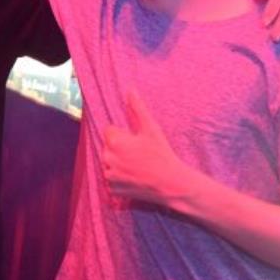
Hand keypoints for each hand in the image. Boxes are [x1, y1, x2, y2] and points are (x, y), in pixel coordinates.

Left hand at [102, 92, 189, 206]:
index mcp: (114, 143)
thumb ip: (138, 108)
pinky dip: (121, 177)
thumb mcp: (151, 128)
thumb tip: (130, 89)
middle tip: (140, 154)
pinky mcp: (112, 189)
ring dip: (119, 162)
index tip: (137, 142)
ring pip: (109, 163)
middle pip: (108, 147)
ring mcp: (109, 176)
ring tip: (139, 165)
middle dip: (120, 148)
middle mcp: (107, 159)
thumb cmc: (162, 154)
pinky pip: (112, 178)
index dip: (124, 135)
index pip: (110, 131)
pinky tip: (135, 177)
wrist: (172, 184)